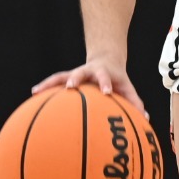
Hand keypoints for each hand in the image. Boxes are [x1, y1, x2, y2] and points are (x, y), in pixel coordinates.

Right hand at [31, 59, 148, 117]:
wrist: (107, 59)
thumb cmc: (118, 79)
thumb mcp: (127, 88)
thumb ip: (135, 102)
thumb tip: (145, 119)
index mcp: (104, 74)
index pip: (105, 77)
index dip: (105, 83)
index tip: (105, 92)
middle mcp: (88, 71)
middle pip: (79, 72)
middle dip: (74, 78)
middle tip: (69, 87)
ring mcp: (76, 73)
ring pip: (61, 75)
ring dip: (50, 83)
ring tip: (36, 91)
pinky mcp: (67, 76)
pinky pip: (54, 81)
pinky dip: (44, 86)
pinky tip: (33, 94)